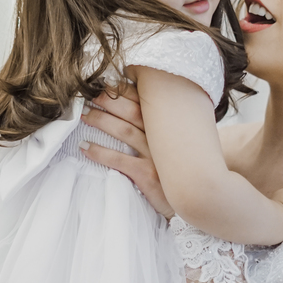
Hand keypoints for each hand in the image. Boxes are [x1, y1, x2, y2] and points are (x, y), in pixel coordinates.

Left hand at [80, 86, 174, 218]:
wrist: (197, 199)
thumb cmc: (179, 171)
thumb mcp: (175, 147)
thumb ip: (161, 130)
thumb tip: (139, 112)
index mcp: (167, 127)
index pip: (145, 101)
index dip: (125, 90)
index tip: (106, 83)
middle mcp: (162, 137)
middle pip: (133, 111)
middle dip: (110, 101)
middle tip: (90, 96)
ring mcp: (156, 156)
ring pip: (124, 131)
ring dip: (101, 121)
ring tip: (85, 115)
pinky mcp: (148, 175)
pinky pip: (119, 160)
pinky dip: (100, 153)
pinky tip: (85, 147)